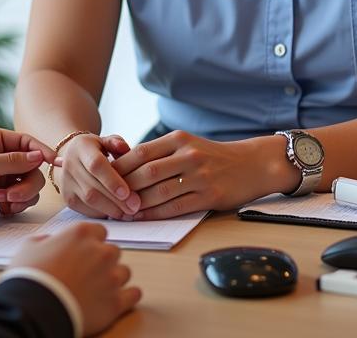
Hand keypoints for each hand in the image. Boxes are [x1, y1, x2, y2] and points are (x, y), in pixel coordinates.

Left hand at [0, 125, 55, 225]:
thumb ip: (16, 161)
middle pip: (31, 167)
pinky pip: (20, 198)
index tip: (56, 162)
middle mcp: (0, 155)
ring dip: (20, 195)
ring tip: (1, 201)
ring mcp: (1, 175)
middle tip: (12, 195)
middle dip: (26, 184)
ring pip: (28, 184)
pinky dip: (15, 204)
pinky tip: (1, 208)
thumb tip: (40, 155)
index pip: (27, 142)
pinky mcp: (0, 193)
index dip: (43, 151)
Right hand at [9, 222, 140, 334]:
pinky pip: (133, 294)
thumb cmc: (31, 277)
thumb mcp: (30, 246)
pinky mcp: (115, 303)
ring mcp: (111, 277)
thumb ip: (46, 240)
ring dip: (114, 278)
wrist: (34, 309)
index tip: (86, 251)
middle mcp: (101, 252)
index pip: (99, 231)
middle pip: (112, 251)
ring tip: (99, 289)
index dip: (91, 242)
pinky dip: (128, 296)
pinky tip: (120, 298)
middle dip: (103, 260)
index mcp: (82, 234)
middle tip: (89, 272)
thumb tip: (50, 243)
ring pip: (124, 272)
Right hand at [54, 133, 141, 218]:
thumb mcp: (106, 141)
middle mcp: (70, 165)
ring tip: (129, 213)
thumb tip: (126, 148)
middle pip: (93, 187)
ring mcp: (66, 183)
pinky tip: (118, 214)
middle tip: (135, 207)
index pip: (96, 165)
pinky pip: (86, 210)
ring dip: (111, 209)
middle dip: (116, 200)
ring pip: (89, 201)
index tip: (127, 192)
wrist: (72, 157)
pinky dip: (103, 214)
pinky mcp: (68, 198)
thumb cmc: (96, 149)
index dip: (112, 180)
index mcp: (81, 147)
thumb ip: (116, 143)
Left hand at [113, 130, 271, 219]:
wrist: (251, 164)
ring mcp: (199, 175)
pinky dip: (156, 214)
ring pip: (159, 191)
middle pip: (146, 172)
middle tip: (108, 199)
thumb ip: (161, 152)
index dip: (120, 167)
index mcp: (179, 139)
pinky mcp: (209, 195)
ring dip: (137, 204)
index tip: (104, 178)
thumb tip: (126, 166)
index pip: (141, 152)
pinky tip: (143, 218)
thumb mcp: (187, 144)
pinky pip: (176, 207)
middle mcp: (188, 154)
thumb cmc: (213, 156)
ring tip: (122, 212)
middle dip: (124, 188)